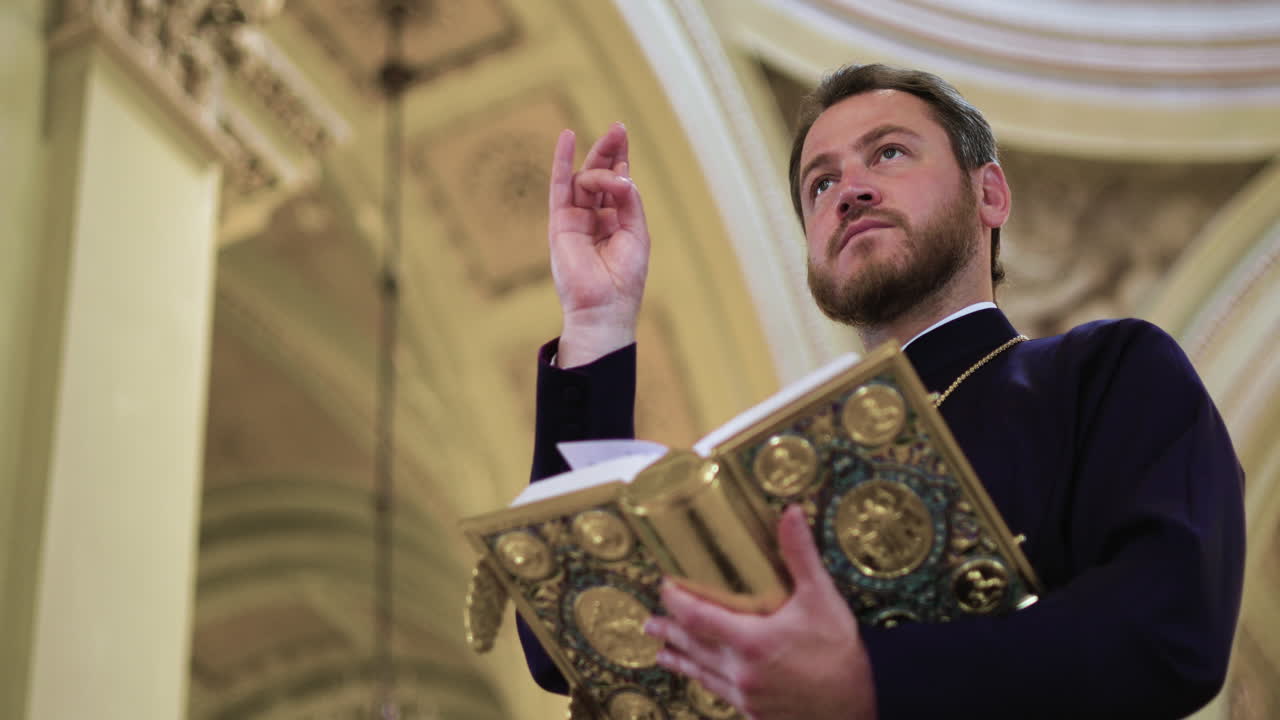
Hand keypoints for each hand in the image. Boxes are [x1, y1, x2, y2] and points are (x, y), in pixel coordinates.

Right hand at [548, 123, 650, 366]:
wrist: (603, 306)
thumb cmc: (624, 278)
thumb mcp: (636, 232)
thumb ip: (628, 201)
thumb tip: (621, 175)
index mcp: (615, 222)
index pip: (616, 184)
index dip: (620, 160)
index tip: (623, 138)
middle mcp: (594, 218)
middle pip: (599, 175)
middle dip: (608, 151)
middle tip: (618, 128)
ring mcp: (575, 220)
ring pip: (585, 180)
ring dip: (599, 163)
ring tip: (614, 157)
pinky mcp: (560, 223)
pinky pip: (559, 187)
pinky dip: (562, 161)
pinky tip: (567, 137)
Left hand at [644, 506, 877, 719]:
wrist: (861, 704)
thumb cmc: (840, 651)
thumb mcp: (821, 597)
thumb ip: (800, 555)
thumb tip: (790, 513)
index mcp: (749, 641)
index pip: (696, 617)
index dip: (675, 600)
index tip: (665, 585)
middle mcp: (740, 671)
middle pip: (692, 647)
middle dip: (669, 632)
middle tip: (649, 623)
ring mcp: (746, 695)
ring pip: (702, 675)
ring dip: (681, 660)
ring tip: (661, 654)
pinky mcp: (755, 712)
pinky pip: (720, 694)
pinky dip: (704, 682)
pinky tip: (702, 679)